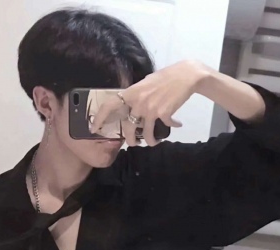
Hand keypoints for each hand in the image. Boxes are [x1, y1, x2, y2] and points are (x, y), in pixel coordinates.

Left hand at [91, 60, 209, 146]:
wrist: (186, 75)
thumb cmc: (166, 77)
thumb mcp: (146, 83)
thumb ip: (137, 95)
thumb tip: (131, 106)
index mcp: (132, 92)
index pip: (110, 105)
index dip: (99, 118)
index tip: (94, 128)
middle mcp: (138, 101)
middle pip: (128, 128)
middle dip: (130, 140)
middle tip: (133, 143)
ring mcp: (151, 108)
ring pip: (146, 133)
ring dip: (151, 141)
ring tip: (154, 142)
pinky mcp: (163, 113)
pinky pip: (165, 126)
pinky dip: (171, 127)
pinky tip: (176, 124)